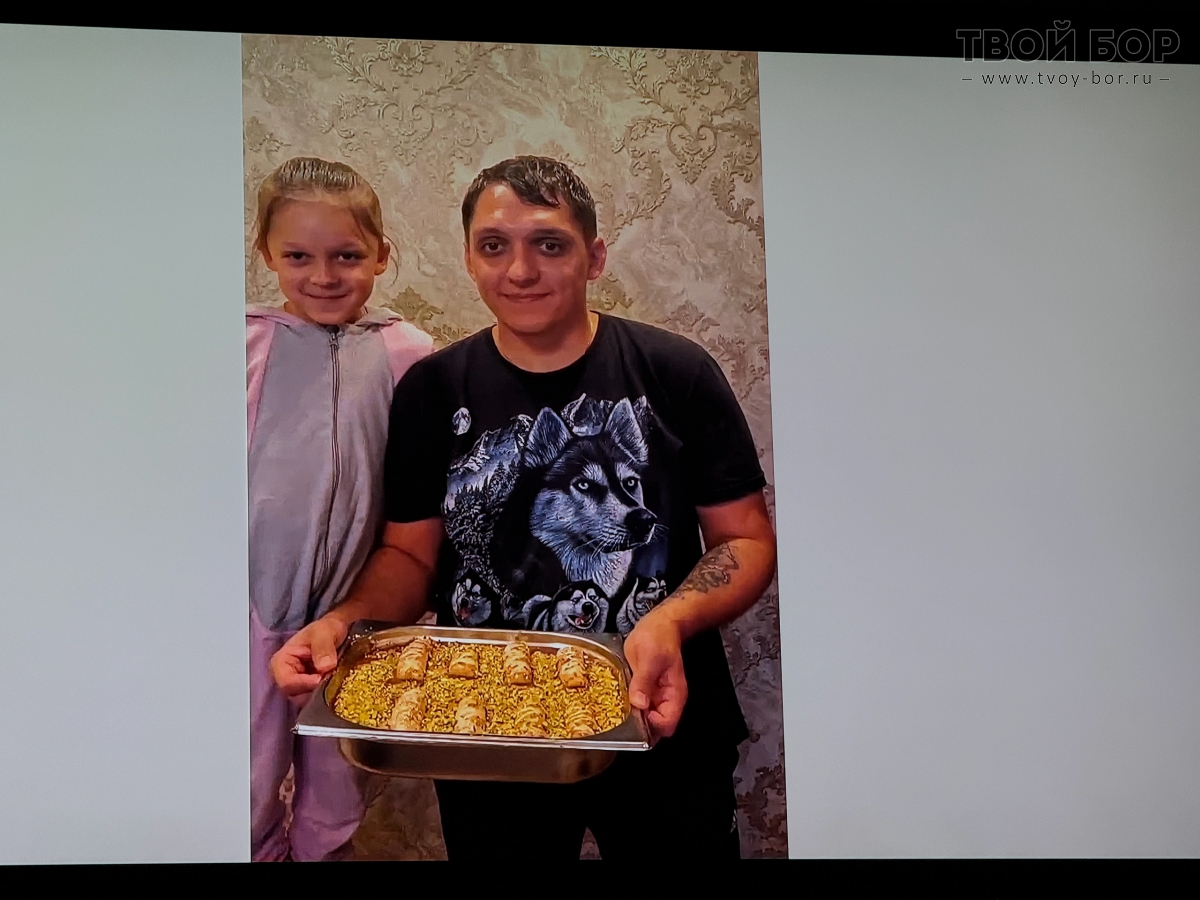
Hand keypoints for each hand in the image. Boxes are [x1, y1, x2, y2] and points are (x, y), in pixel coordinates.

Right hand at [269, 615, 348, 704]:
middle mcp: (286, 677)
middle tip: (330, 681)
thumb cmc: (325, 629)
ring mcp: (298, 685)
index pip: (286, 681)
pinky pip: (315, 700)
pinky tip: (335, 687)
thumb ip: (323, 647)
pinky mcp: (310, 690)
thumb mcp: (324, 632)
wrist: (336, 632)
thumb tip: (325, 666)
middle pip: (295, 694)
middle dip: (313, 691)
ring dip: (320, 695)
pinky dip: (325, 696)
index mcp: (281, 662)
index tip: (320, 678)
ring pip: (305, 700)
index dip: (302, 683)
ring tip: (334, 681)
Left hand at [624, 608, 687, 741]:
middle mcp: (666, 699)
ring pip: (644, 718)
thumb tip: (639, 704)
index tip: (636, 713)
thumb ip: (644, 681)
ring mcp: (655, 696)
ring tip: (616, 704)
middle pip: (654, 727)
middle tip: (621, 712)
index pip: (667, 724)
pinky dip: (628, 705)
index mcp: (674, 695)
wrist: (659, 624)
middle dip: (638, 724)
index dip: (651, 725)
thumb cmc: (659, 637)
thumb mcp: (649, 657)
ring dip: (631, 715)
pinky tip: (617, 696)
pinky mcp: (644, 690)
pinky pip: (636, 704)